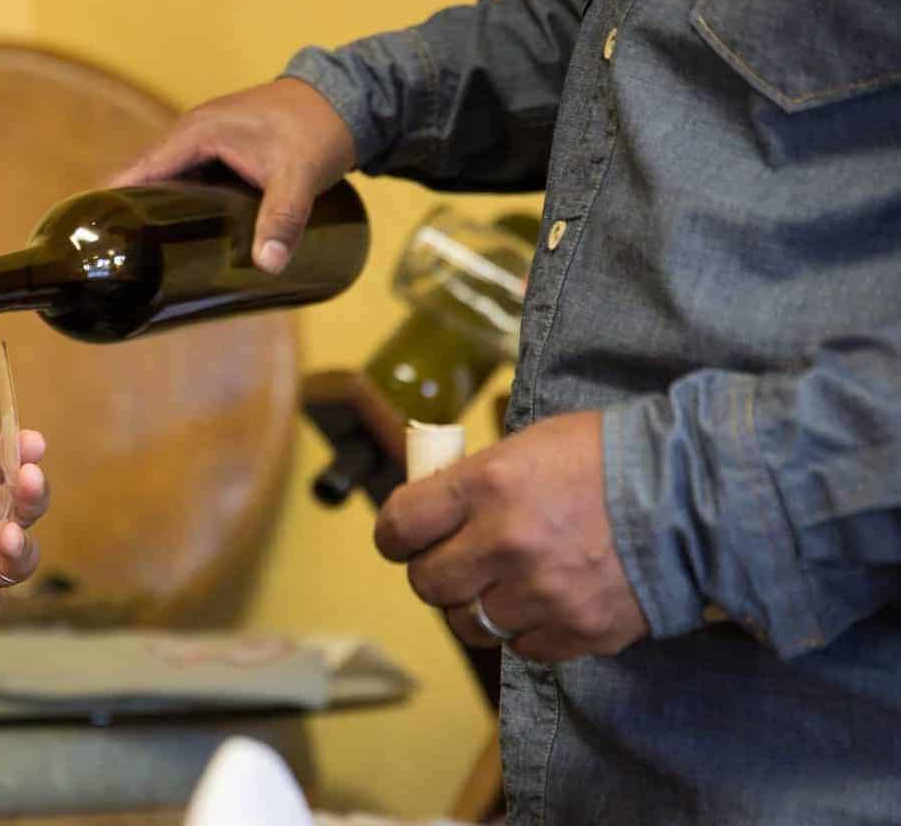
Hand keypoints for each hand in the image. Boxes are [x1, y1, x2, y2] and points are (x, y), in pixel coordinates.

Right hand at [109, 78, 355, 273]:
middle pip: (147, 179)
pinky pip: (189, 181)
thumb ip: (283, 220)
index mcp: (196, 132)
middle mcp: (193, 133)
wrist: (347, 99)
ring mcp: (208, 141)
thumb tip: (269, 264)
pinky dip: (178, 204)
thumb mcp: (298, 177)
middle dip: (131, 216)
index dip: (112, 201)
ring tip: (141, 258)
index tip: (92, 236)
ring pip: (169, 182)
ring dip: (155, 212)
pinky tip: (178, 234)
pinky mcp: (224, 151)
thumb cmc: (318, 128)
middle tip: (120, 262)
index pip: (139, 170)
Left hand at [374, 412, 649, 662]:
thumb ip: (478, 479)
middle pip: (427, 583)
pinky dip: (525, 631)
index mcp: (488, 484)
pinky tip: (545, 602)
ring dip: (475, 607)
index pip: (399, 525)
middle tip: (455, 561)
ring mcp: (541, 593)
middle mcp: (505, 542)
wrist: (698, 493)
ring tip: (502, 585)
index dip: (394, 535)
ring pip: (469, 623)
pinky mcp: (577, 631)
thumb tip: (435, 505)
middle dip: (434, 572)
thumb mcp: (532, 443)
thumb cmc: (612, 457)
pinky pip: (521, 648)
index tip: (402, 538)